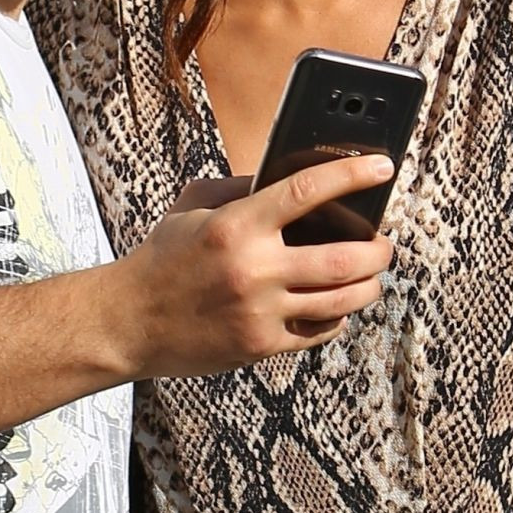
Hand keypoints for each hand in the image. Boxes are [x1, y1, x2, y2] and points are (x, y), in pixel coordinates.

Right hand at [115, 155, 394, 379]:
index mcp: (236, 225)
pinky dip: (337, 318)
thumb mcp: (194, 207)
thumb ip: (241, 188)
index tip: (383, 168)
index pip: (308, 191)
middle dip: (379, 250)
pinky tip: (338, 308)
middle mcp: (253, 268)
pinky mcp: (259, 345)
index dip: (352, 175)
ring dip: (368, 287)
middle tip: (385, 244)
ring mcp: (259, 311)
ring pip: (341, 300)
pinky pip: (318, 331)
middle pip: (344, 258)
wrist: (128, 322)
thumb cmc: (162, 258)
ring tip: (372, 276)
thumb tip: (295, 179)